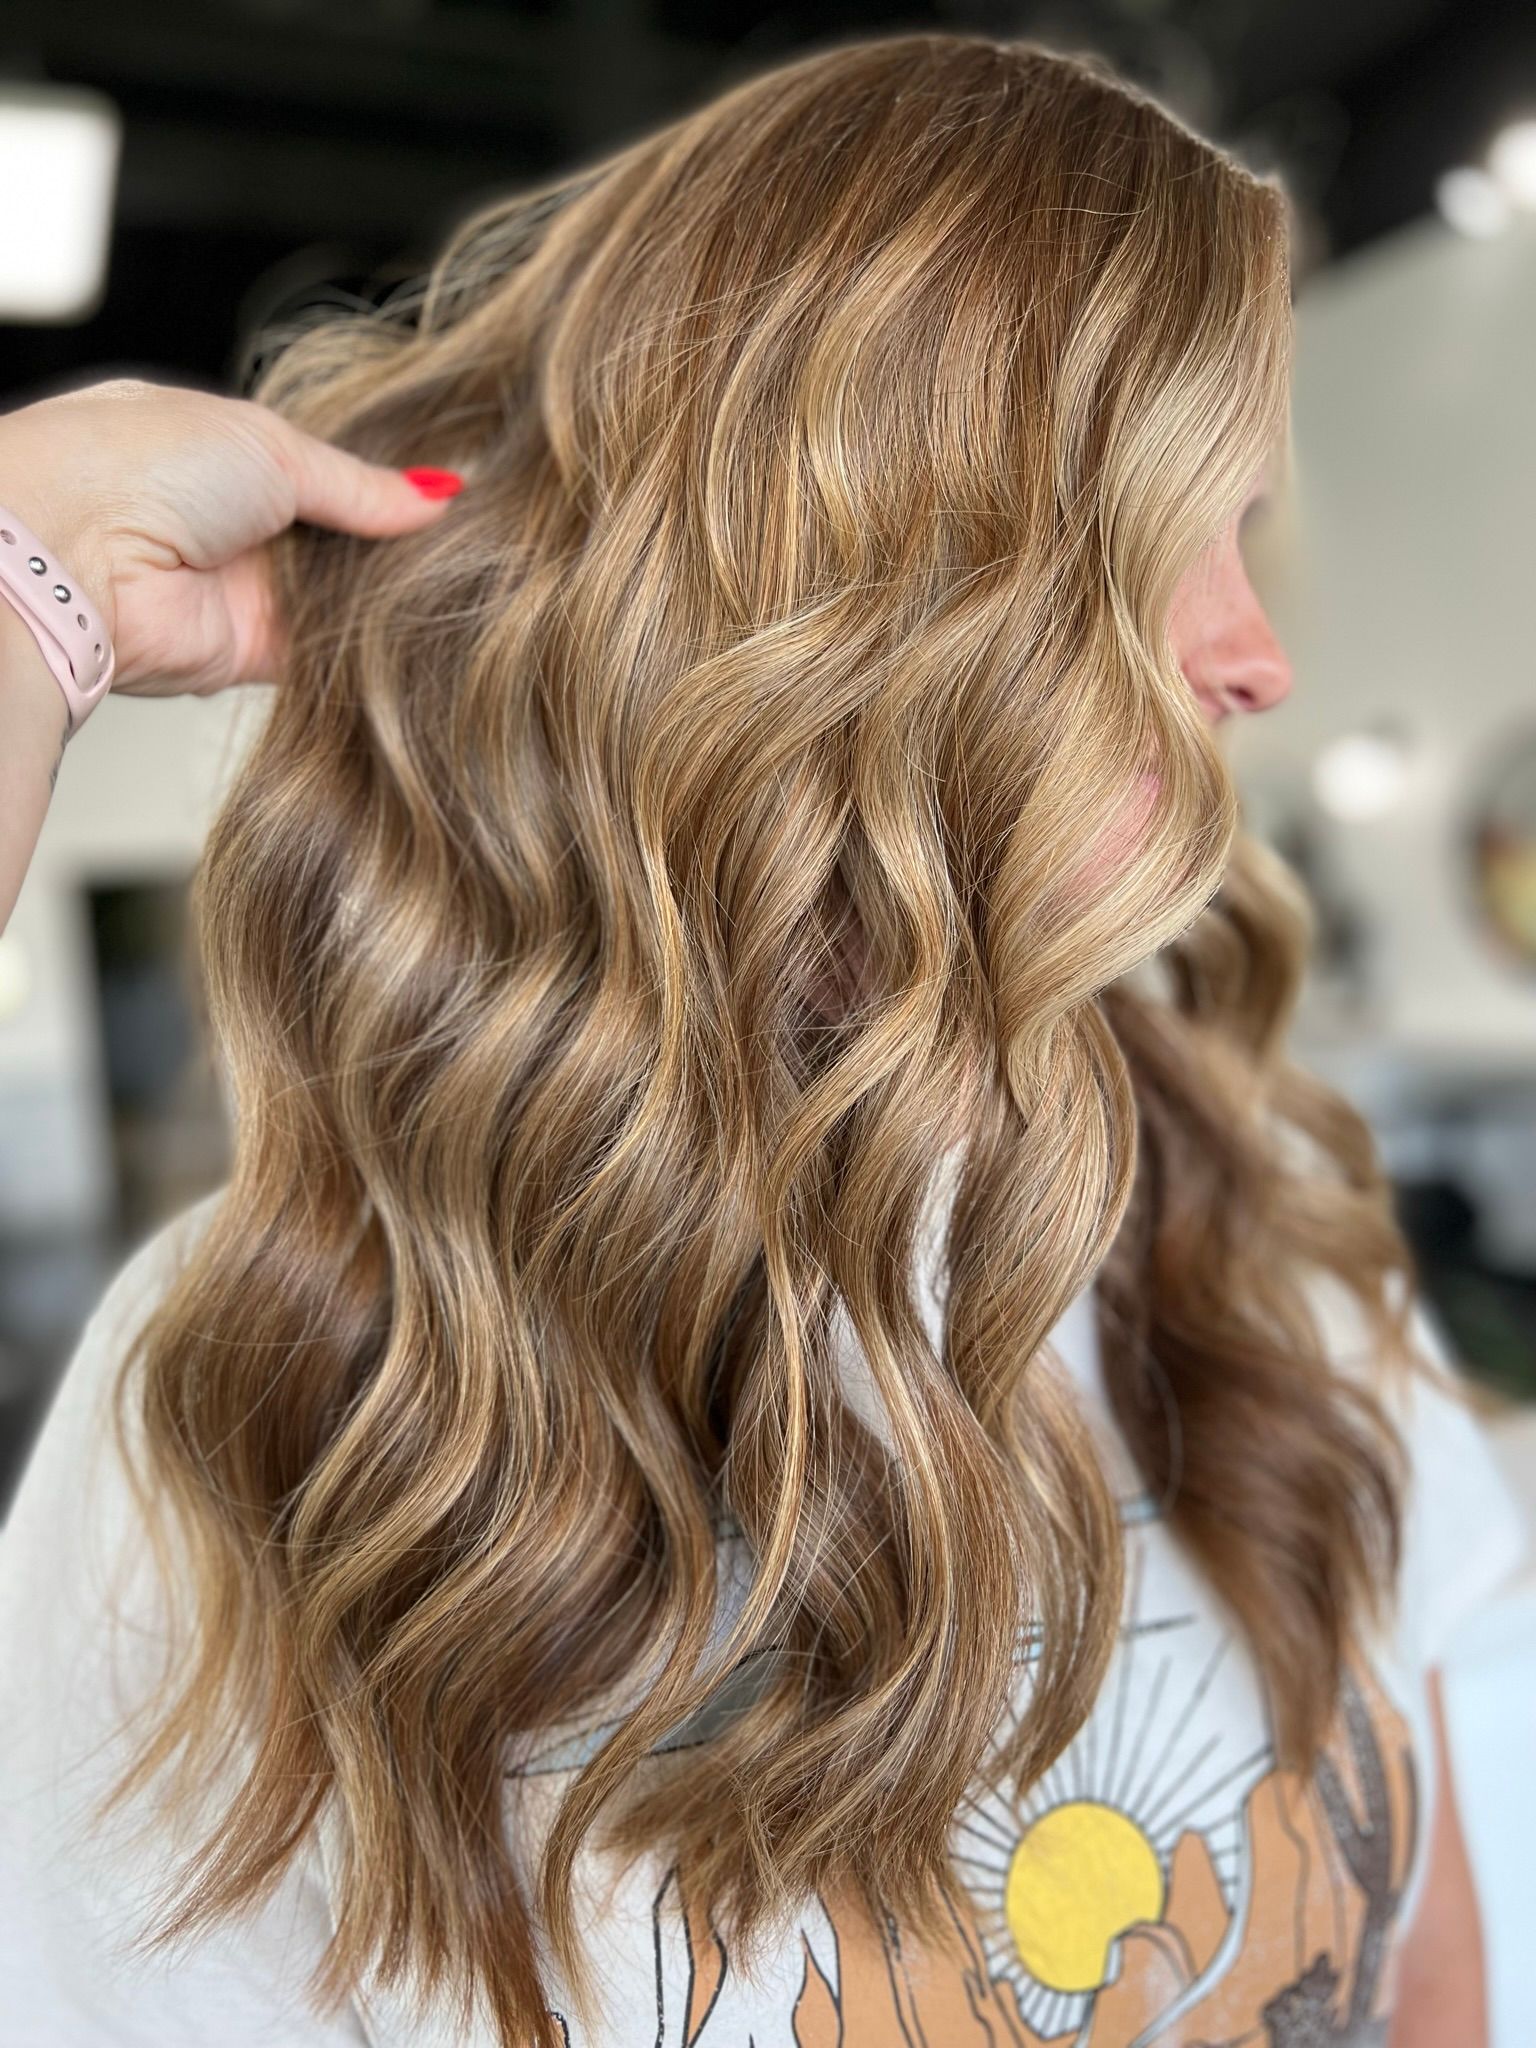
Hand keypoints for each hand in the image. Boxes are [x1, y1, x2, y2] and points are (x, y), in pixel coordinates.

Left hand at [0, 376, 462, 703]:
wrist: (74, 556)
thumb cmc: (140, 466)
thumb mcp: (272, 446)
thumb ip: (359, 485)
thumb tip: (433, 494)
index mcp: (222, 449)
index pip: (322, 470)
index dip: (381, 484)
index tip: (449, 493)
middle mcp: (230, 521)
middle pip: (337, 538)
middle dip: (393, 542)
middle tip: (470, 541)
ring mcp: (240, 587)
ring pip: (338, 596)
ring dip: (385, 593)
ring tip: (464, 578)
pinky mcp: (249, 654)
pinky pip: (326, 652)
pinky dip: (367, 645)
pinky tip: (423, 627)